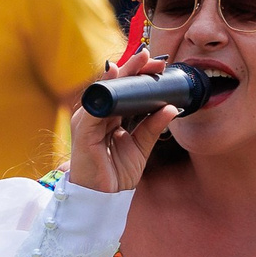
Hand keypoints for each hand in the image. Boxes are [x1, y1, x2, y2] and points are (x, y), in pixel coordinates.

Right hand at [66, 48, 179, 193]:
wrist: (103, 199)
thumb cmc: (116, 174)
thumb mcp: (141, 147)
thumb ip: (153, 127)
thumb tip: (172, 107)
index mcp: (109, 118)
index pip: (123, 92)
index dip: (138, 76)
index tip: (157, 65)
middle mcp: (97, 116)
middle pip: (114, 87)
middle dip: (132, 69)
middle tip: (151, 57)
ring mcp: (87, 122)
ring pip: (105, 91)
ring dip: (122, 75)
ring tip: (139, 62)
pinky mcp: (83, 131)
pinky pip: (95, 106)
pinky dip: (105, 90)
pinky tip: (115, 77)